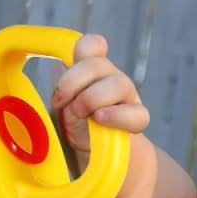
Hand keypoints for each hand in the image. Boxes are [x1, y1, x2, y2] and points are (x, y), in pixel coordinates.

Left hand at [51, 33, 149, 161]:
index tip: (63, 74)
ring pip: (119, 84)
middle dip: (73, 82)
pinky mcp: (138, 117)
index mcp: (93, 68)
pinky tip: (101, 119)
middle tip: (60, 102)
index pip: (93, 45)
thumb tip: (59, 67)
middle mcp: (111, 76)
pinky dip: (117, 115)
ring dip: (93, 98)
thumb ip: (64, 85)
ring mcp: (127, 95)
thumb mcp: (64, 103)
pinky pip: (137, 114)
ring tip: (80, 113)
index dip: (80, 51)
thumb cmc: (79, 123)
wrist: (97, 152)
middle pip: (98, 64)